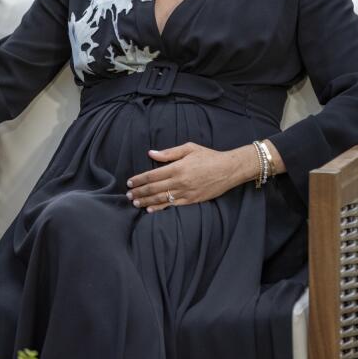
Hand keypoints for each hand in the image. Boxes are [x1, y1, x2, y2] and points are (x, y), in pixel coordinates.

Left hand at [125, 142, 252, 211]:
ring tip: (135, 203)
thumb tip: (151, 153)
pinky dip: (160, 208)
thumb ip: (168, 153)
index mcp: (177, 167)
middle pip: (154, 188)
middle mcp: (180, 181)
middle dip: (139, 192)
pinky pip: (173, 206)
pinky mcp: (192, 200)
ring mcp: (186, 192)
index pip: (152, 175)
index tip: (129, 182)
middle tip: (128, 195)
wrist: (229, 169)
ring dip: (146, 201)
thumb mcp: (189, 148)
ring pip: (161, 199)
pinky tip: (150, 210)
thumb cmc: (209, 156)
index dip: (139, 180)